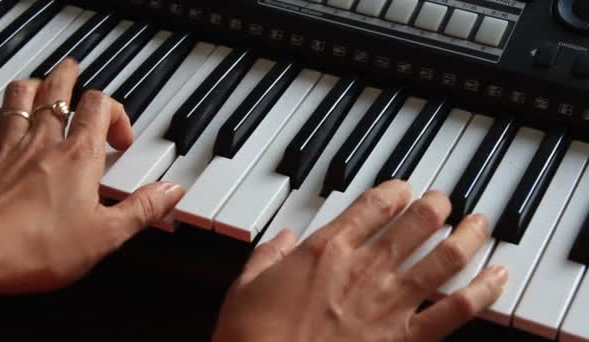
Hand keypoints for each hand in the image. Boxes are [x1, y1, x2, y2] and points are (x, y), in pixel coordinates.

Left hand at [0, 60, 183, 294]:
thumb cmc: (33, 248)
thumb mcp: (105, 235)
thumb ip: (142, 209)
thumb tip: (170, 192)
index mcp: (78, 157)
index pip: (100, 106)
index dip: (116, 113)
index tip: (121, 138)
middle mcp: (42, 142)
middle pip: (56, 89)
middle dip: (69, 76)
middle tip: (75, 71)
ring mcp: (6, 146)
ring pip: (20, 95)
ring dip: (35, 86)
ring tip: (44, 85)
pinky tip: (2, 119)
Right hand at [213, 180, 507, 341]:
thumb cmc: (254, 337)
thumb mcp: (246, 286)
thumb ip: (267, 256)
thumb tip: (281, 238)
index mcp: (327, 249)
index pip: (375, 204)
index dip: (396, 190)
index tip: (404, 189)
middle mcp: (366, 268)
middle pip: (418, 221)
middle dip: (437, 205)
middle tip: (443, 201)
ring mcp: (390, 302)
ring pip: (446, 257)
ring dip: (468, 235)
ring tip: (480, 223)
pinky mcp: (406, 338)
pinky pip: (456, 310)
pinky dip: (483, 291)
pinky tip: (498, 276)